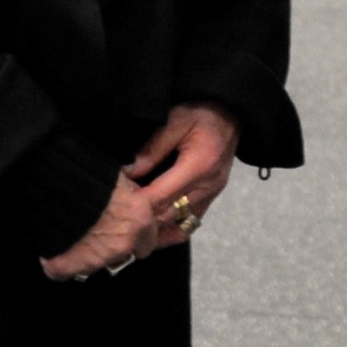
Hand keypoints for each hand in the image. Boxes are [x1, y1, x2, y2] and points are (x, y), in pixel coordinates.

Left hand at [39, 107, 239, 279]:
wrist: (232, 110)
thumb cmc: (201, 110)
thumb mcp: (175, 120)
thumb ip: (152, 148)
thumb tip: (129, 173)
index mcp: (199, 166)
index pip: (162, 196)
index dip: (137, 207)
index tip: (114, 212)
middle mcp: (208, 185)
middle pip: (170, 216)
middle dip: (143, 225)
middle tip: (115, 231)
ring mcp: (213, 193)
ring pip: (180, 225)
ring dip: (156, 231)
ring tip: (131, 236)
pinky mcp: (213, 195)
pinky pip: (190, 221)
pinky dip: (171, 228)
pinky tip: (152, 229)